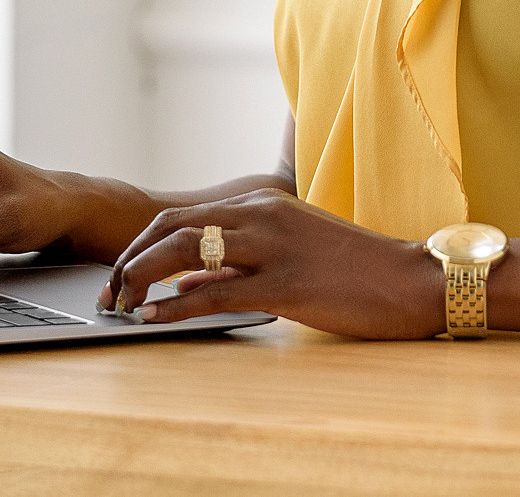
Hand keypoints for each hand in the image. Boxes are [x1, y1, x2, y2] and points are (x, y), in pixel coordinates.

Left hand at [97, 190, 445, 339]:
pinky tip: (154, 317)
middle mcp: (260, 214)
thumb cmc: (352, 269)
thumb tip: (183, 282)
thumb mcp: (287, 253)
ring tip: (121, 304)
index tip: (120, 274)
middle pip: (172, 226)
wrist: (409, 279)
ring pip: (185, 250)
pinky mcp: (285, 283)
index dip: (141, 246)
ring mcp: (272, 246)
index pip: (181, 217)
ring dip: (142, 277)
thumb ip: (233, 264)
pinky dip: (176, 304)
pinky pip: (215, 291)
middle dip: (130, 259)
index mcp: (260, 203)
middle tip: (109, 292)